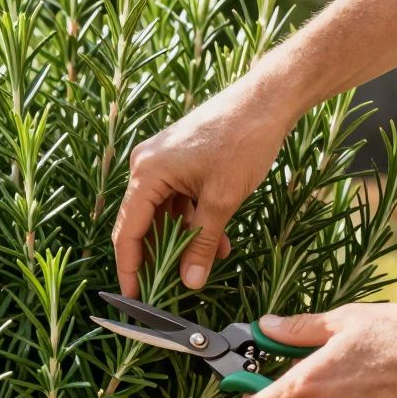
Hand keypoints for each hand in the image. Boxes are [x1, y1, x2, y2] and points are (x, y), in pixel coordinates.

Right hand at [112, 80, 293, 296]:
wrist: (268, 99)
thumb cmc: (243, 140)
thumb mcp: (222, 200)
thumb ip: (202, 243)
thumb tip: (190, 282)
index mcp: (147, 173)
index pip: (128, 231)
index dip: (129, 268)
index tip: (133, 298)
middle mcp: (147, 166)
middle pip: (142, 224)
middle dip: (157, 257)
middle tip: (165, 290)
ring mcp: (163, 162)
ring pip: (164, 214)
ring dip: (183, 240)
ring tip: (204, 266)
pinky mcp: (179, 160)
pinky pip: (178, 200)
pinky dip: (194, 221)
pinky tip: (218, 241)